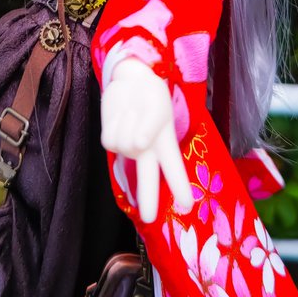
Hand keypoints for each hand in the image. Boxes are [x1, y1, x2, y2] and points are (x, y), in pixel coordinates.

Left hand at [100, 58, 192, 223]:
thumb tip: (140, 145)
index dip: (181, 186)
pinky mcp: (110, 140)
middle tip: (150, 217)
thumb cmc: (150, 93)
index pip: (175, 168)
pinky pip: (111, 139)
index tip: (187, 205)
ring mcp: (128, 147)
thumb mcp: (159, 103)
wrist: (128, 78)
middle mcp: (147, 150)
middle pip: (148, 178)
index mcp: (165, 143)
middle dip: (149, 197)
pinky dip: (114, 124)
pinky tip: (120, 116)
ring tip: (133, 112)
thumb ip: (153, 124)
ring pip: (125, 146)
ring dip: (129, 124)